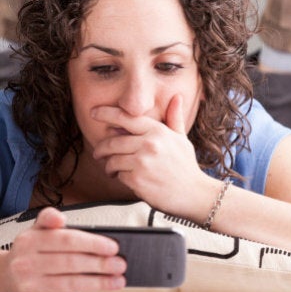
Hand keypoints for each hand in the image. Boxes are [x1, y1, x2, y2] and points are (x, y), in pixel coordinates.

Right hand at [0, 208, 125, 291]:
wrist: (4, 278)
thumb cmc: (30, 252)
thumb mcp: (35, 230)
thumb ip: (49, 218)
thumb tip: (59, 218)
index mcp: (30, 241)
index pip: (67, 240)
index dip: (93, 243)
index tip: (114, 247)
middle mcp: (26, 263)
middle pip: (71, 263)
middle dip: (100, 264)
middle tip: (121, 264)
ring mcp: (29, 285)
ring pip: (70, 283)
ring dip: (98, 283)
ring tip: (118, 280)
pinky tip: (98, 290)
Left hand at [91, 94, 208, 213]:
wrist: (194, 194)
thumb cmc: (186, 166)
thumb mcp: (182, 139)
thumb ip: (174, 118)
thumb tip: (177, 97)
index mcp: (158, 132)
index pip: (126, 117)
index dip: (107, 113)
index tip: (94, 113)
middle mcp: (150, 144)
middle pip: (112, 141)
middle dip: (101, 148)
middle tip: (99, 153)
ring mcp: (143, 162)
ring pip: (112, 160)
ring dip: (109, 166)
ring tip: (112, 169)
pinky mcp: (137, 180)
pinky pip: (118, 175)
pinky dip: (120, 178)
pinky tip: (128, 179)